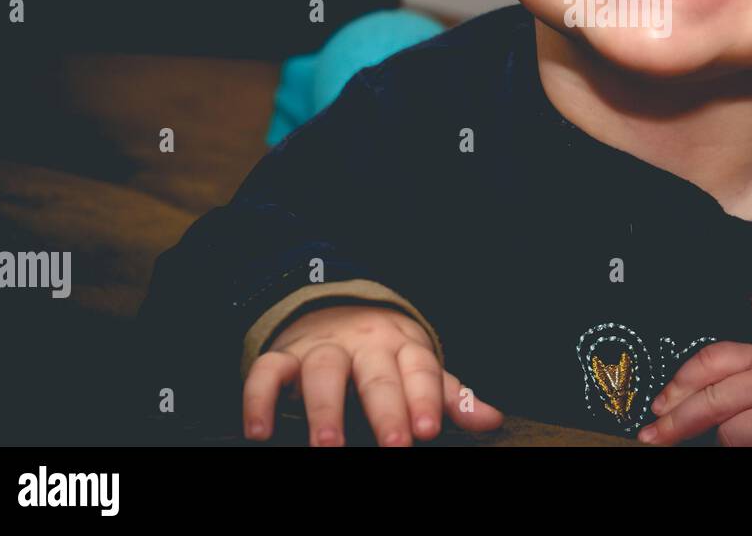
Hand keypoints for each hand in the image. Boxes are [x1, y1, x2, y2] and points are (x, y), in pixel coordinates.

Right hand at [242, 303, 503, 445]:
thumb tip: (492, 420)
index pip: (419, 369)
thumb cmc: (386, 353)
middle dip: (385, 409)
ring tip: (329, 445)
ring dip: (325, 408)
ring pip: (323, 370)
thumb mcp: (420, 368)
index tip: (428, 428)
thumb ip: (451, 395)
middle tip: (395, 445)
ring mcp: (322, 347)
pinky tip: (260, 430)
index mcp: (403, 346)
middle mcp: (364, 344)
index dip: (425, 397)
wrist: (337, 306)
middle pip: (376, 374)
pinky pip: (266, 370)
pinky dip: (259, 397)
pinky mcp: (284, 355)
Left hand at [638, 339, 751, 445]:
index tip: (660, 405)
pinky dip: (748, 452)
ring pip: (730, 431)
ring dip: (726, 441)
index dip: (679, 383)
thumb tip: (681, 400)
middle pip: (712, 397)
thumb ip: (737, 375)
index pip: (712, 359)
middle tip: (654, 436)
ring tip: (746, 440)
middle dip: (676, 420)